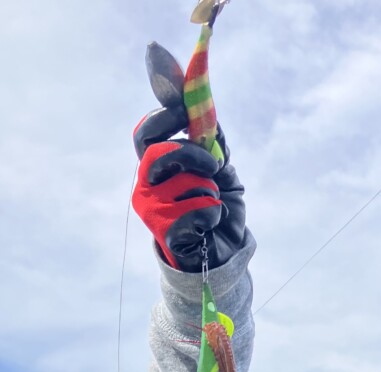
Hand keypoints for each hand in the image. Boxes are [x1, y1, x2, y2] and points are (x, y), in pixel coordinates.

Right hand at [132, 105, 245, 271]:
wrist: (223, 251)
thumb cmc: (216, 206)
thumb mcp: (219, 166)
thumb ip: (210, 137)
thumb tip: (204, 100)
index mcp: (155, 168)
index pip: (144, 134)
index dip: (163, 117)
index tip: (186, 112)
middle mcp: (147, 187)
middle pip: (158, 153)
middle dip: (191, 153)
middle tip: (213, 165)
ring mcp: (152, 212)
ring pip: (187, 182)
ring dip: (211, 190)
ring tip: (212, 203)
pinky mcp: (166, 235)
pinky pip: (199, 212)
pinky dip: (214, 214)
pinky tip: (211, 224)